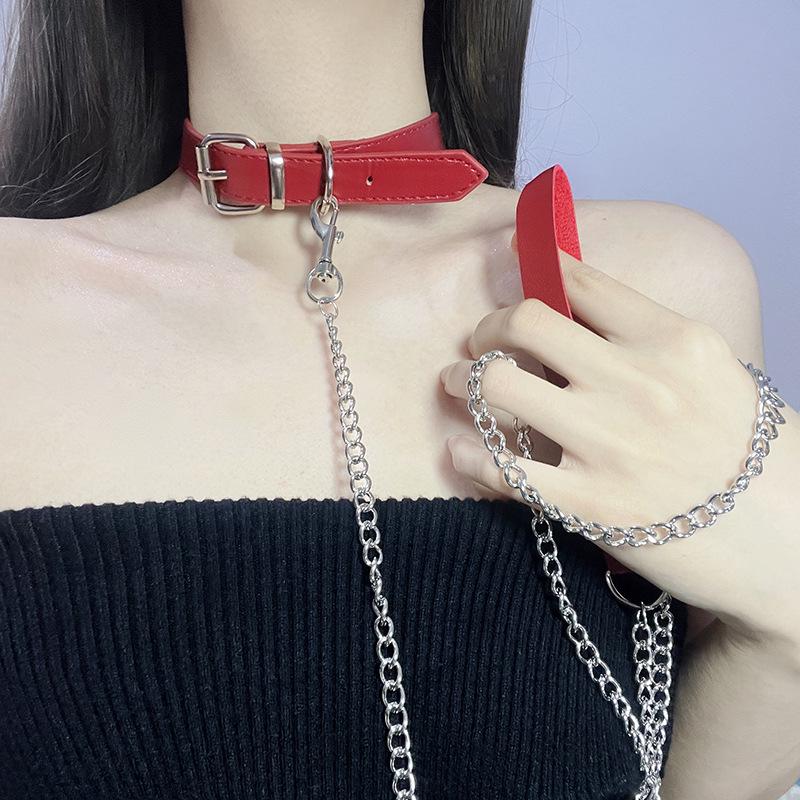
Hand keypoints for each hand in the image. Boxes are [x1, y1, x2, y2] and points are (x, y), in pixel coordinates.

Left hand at [440, 252, 799, 645]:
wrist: (781, 542)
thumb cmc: (745, 452)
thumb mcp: (711, 372)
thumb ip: (645, 338)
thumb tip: (571, 306)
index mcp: (675, 341)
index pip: (583, 282)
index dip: (536, 262)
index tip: (511, 256)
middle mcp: (639, 385)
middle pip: (525, 323)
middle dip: (488, 325)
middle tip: (482, 340)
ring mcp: (610, 446)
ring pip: (497, 384)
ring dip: (464, 378)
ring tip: (460, 383)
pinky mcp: (587, 506)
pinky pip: (500, 468)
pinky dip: (467, 454)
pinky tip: (461, 447)